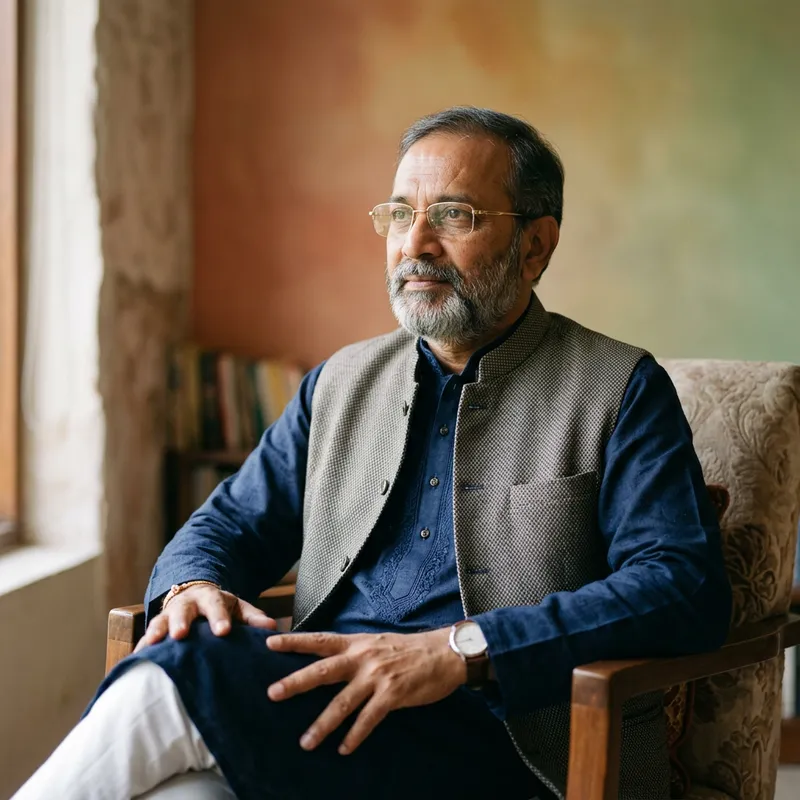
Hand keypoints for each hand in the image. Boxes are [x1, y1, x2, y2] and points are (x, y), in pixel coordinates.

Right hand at [134, 585, 276, 651]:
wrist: (194, 595)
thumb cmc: (220, 608)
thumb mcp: (238, 607)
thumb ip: (253, 617)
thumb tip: (272, 628)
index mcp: (210, 597)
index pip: (215, 605)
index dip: (218, 618)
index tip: (223, 631)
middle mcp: (186, 604)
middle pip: (183, 611)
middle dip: (181, 622)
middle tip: (180, 635)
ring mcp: (168, 615)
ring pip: (159, 621)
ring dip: (156, 634)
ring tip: (152, 647)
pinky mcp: (156, 628)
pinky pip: (146, 638)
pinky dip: (141, 649)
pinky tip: (135, 661)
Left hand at [266, 628, 466, 754]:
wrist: (444, 652)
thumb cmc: (408, 650)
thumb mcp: (376, 643)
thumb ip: (353, 653)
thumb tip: (328, 665)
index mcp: (356, 643)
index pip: (320, 640)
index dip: (294, 642)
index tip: (269, 643)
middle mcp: (363, 657)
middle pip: (323, 671)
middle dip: (296, 682)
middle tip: (272, 693)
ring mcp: (377, 676)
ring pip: (343, 703)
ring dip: (322, 724)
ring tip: (305, 742)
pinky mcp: (393, 694)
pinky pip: (368, 719)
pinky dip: (355, 736)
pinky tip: (343, 749)